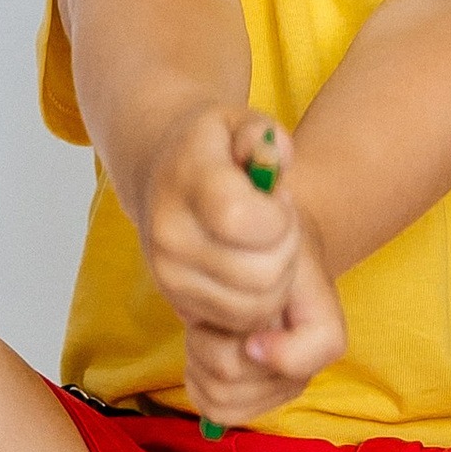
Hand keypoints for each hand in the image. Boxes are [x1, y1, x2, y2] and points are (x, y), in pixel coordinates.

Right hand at [141, 112, 347, 422]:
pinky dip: (260, 307)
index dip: (278, 219)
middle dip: (286, 252)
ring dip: (277, 283)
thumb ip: (264, 137)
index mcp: (188, 180)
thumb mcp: (240, 123)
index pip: (244, 221)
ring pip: (255, 311)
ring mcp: (169, 276)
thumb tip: (275, 159)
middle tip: (277, 226)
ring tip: (264, 247)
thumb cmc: (215, 149)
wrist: (163, 171)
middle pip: (261, 276)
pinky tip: (251, 271)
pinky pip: (241, 328)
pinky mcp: (177, 304)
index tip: (276, 201)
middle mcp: (169, 234)